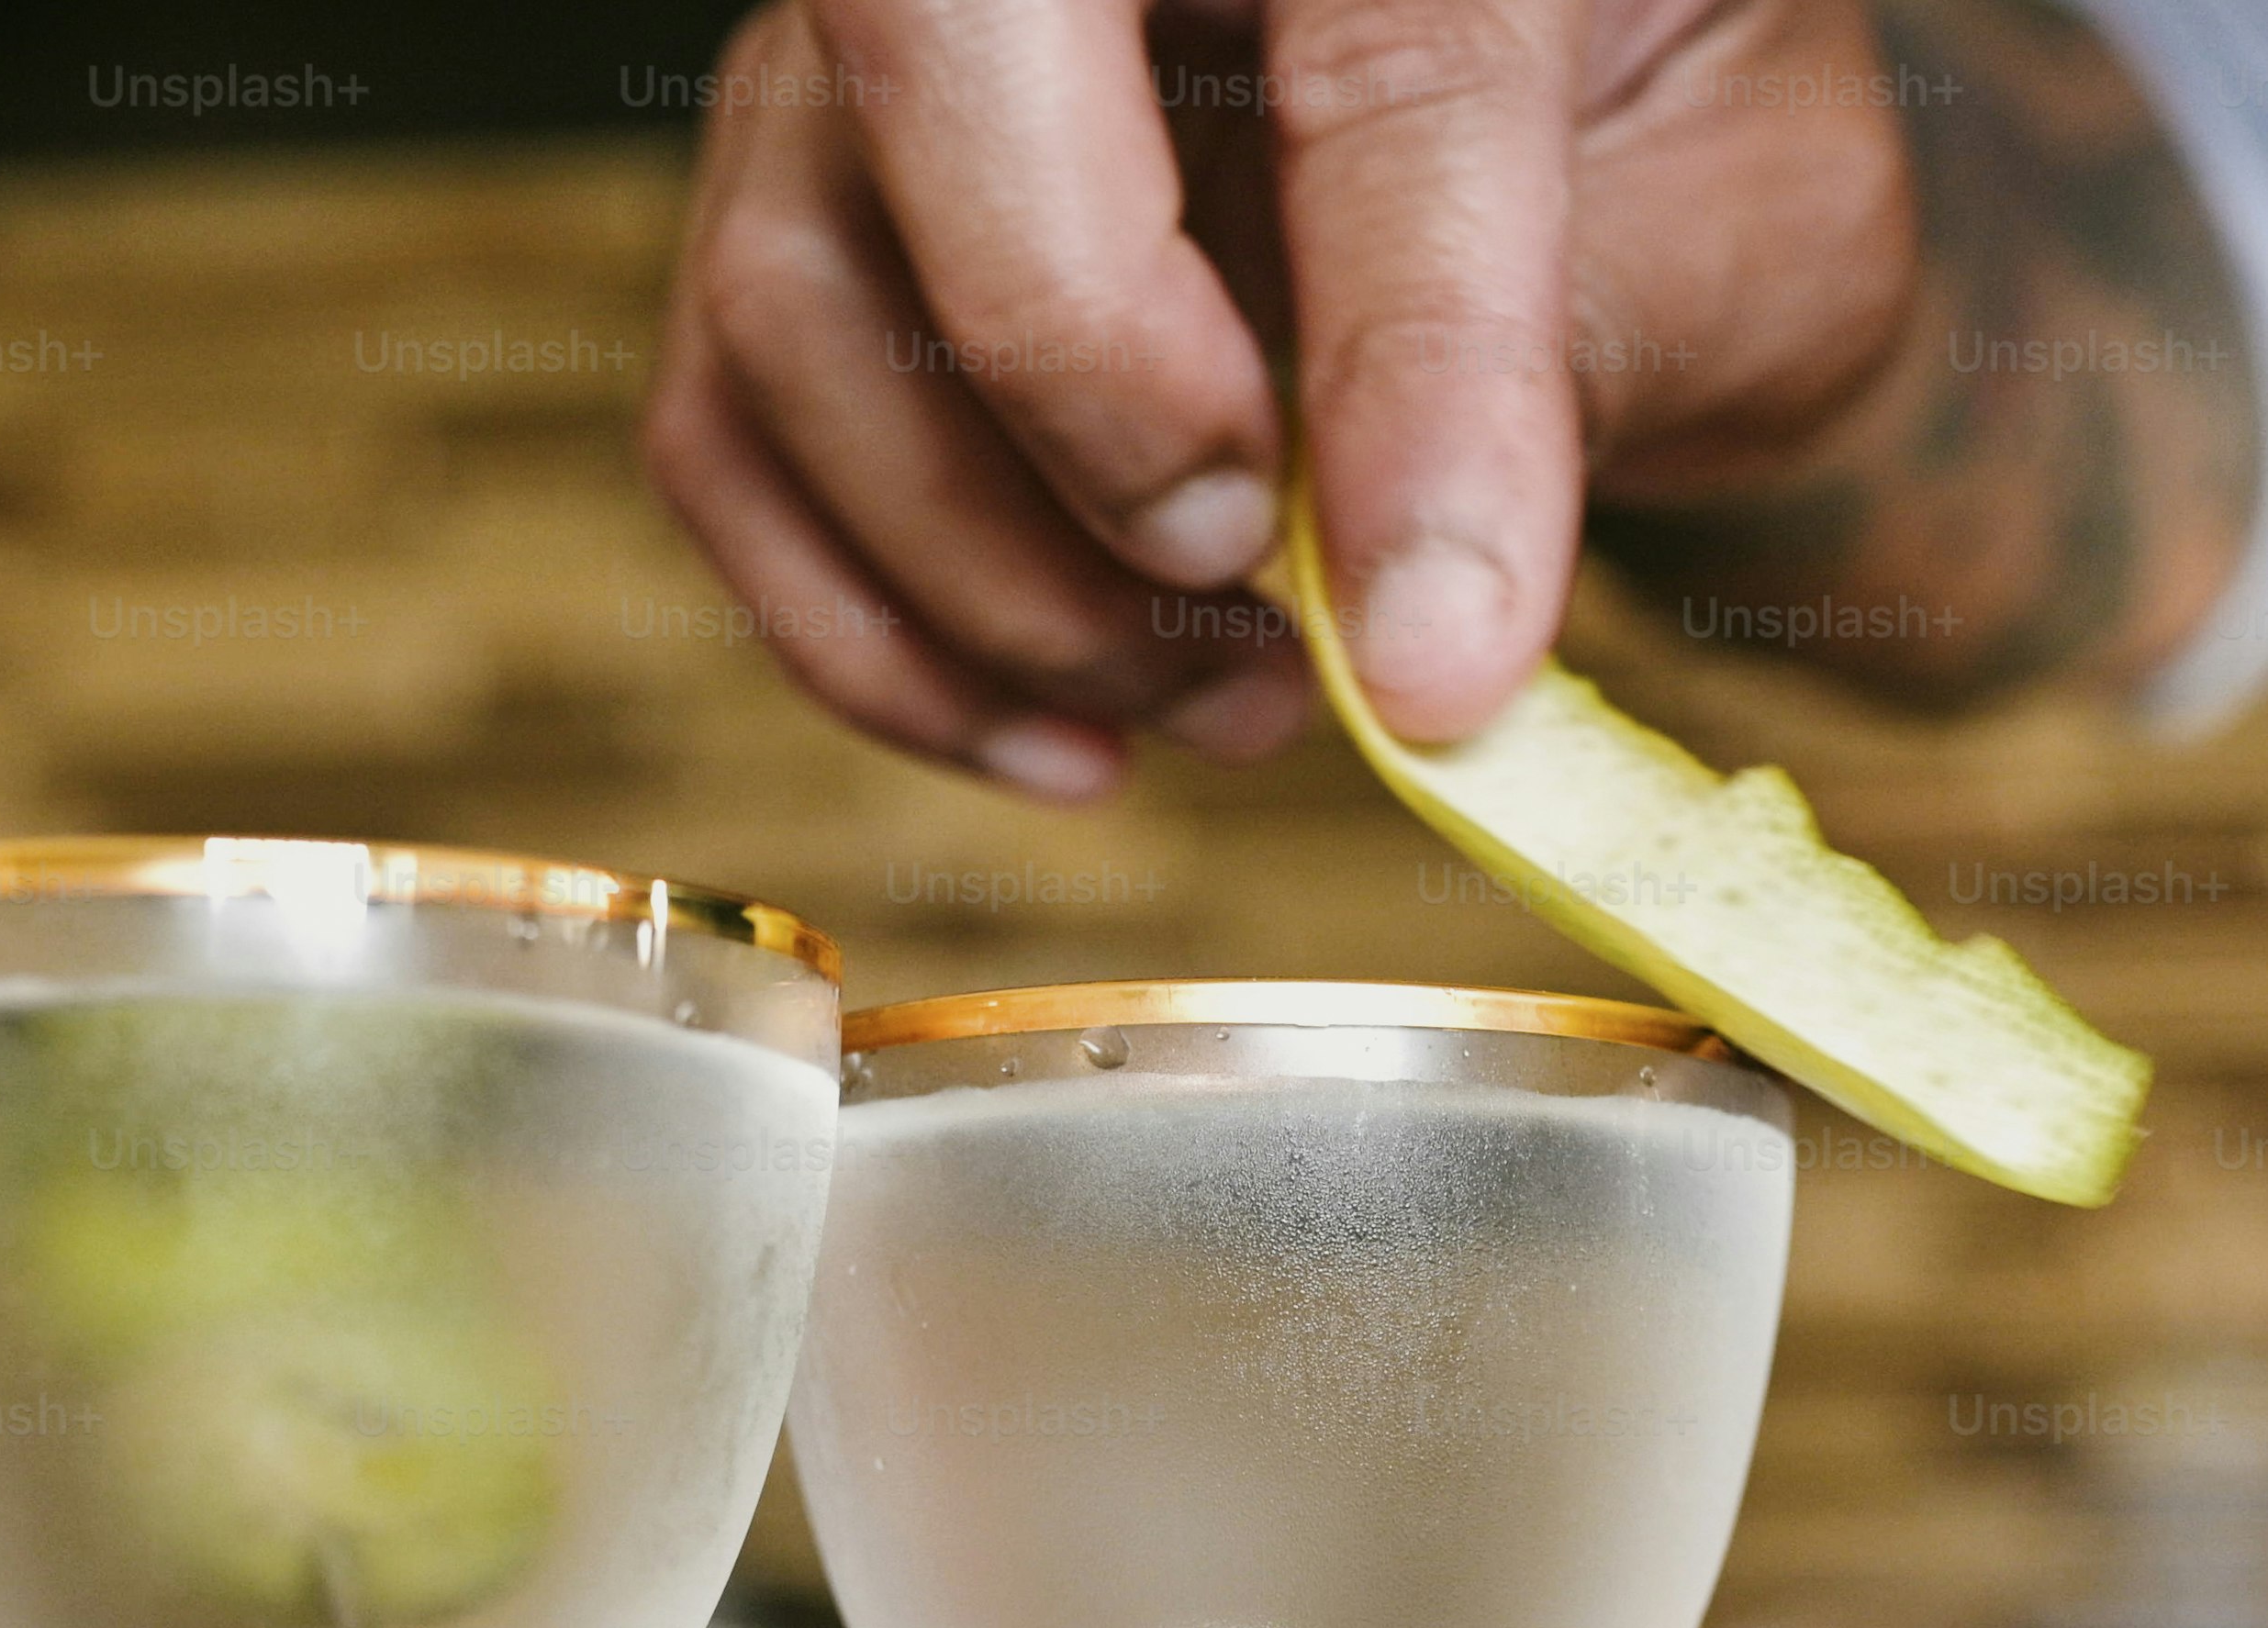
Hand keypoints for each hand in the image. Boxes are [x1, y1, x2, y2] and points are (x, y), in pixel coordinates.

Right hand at [644, 0, 1918, 786]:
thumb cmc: (1649, 143)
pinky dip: (873, 637)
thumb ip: (1592, 365)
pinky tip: (1065, 733)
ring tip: (1213, 701)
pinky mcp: (795, 201)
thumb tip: (1424, 657)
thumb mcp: (1723, 208)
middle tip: (1256, 604)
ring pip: (792, 297)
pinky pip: (729, 431)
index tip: (1432, 642)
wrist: (1571, 137)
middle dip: (1092, 425)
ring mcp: (876, 37)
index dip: (1401, 364)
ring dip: (986, 582)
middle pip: (943, 80)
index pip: (1381, 61)